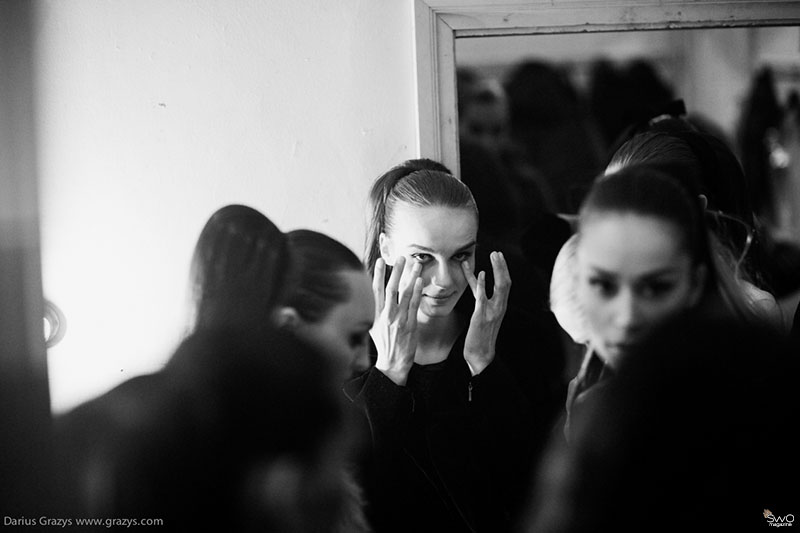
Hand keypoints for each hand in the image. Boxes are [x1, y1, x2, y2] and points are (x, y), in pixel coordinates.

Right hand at [371, 256, 422, 385]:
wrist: (392, 363)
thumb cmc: (384, 344)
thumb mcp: (373, 326)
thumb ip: (374, 310)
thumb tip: (373, 294)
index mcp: (375, 315)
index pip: (375, 290)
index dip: (378, 274)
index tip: (380, 261)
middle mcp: (386, 316)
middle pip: (391, 289)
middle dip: (396, 271)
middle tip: (401, 257)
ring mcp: (398, 320)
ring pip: (405, 294)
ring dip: (410, 277)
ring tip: (416, 265)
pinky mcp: (410, 325)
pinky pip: (414, 305)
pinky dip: (417, 292)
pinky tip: (419, 281)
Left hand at [461, 251, 510, 374]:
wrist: (480, 354)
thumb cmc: (480, 335)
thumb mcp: (482, 314)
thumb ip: (481, 298)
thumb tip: (478, 284)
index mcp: (500, 306)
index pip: (504, 284)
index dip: (501, 269)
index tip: (497, 256)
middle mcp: (499, 307)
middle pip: (505, 282)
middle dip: (502, 266)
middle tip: (497, 252)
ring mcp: (492, 312)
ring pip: (499, 286)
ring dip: (497, 269)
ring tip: (493, 256)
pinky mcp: (481, 316)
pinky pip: (483, 297)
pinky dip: (483, 284)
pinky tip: (482, 273)